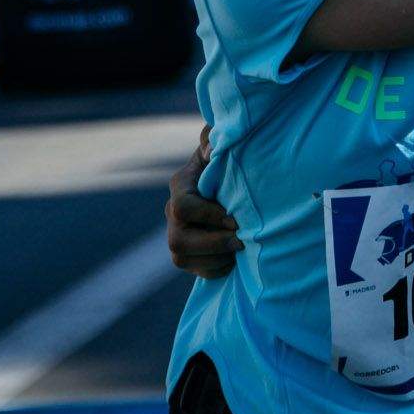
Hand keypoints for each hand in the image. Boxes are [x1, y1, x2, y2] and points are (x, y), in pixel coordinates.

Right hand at [166, 125, 240, 277]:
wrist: (236, 183)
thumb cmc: (230, 160)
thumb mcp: (223, 146)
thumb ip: (215, 141)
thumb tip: (213, 146)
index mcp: (181, 185)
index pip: (183, 207)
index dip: (208, 216)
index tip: (234, 218)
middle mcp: (172, 213)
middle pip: (178, 241)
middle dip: (213, 244)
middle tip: (241, 240)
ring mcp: (178, 235)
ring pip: (184, 259)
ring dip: (217, 258)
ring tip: (242, 247)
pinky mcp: (189, 255)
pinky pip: (199, 272)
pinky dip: (219, 268)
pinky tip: (236, 257)